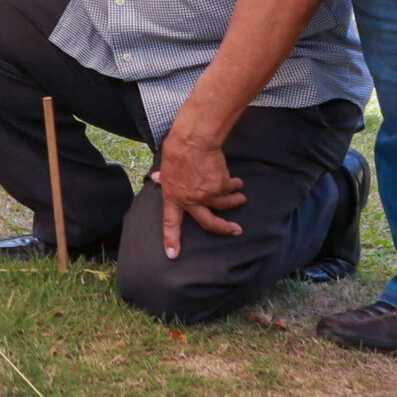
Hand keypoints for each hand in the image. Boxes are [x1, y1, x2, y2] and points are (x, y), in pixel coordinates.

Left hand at [150, 132, 246, 260]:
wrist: (193, 141)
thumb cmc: (176, 151)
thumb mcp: (165, 167)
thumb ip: (164, 178)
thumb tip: (155, 178)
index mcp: (173, 197)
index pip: (170, 223)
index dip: (171, 239)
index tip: (173, 255)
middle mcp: (190, 200)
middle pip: (209, 223)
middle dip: (224, 229)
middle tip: (235, 230)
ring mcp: (206, 195)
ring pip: (225, 204)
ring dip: (235, 201)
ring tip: (240, 197)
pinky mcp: (220, 187)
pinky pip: (231, 188)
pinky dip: (236, 185)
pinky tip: (238, 182)